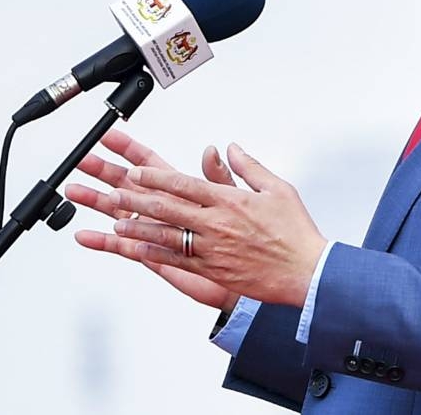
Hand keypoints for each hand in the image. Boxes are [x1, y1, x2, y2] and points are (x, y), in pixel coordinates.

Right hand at [67, 128, 239, 311]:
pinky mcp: (156, 255)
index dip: (129, 149)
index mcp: (181, 191)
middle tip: (82, 160)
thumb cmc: (246, 237)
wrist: (252, 272)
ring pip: (120, 213)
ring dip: (96, 201)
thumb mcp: (235, 200)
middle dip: (103, 171)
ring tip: (75, 190)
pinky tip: (86, 236)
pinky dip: (104, 242)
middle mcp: (164, 209)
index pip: (149, 164)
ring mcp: (157, 231)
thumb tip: (214, 150)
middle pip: (127, 184)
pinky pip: (125, 247)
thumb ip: (219, 177)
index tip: (110, 136)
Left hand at [108, 143, 326, 308]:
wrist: (306, 272)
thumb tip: (231, 149)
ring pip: (166, 236)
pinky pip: (177, 261)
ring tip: (117, 222)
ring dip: (138, 227)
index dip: (155, 177)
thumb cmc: (295, 232)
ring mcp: (211, 249)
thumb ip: (249, 167)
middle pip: (167, 208)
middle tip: (115, 192)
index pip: (184, 184)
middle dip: (137, 199)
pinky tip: (138, 251)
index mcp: (229, 201)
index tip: (137, 171)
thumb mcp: (277, 188)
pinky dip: (154, 254)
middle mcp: (216, 224)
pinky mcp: (212, 270)